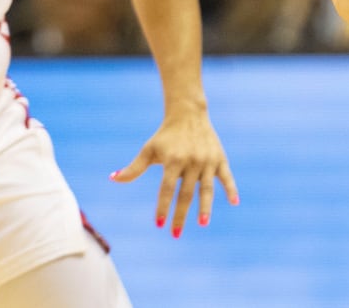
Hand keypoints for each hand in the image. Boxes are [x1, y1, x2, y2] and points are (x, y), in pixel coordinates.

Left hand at [110, 108, 238, 236]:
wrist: (188, 114)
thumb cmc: (165, 135)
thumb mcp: (149, 150)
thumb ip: (134, 168)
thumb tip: (113, 178)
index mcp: (174, 160)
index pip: (167, 189)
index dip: (162, 207)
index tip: (159, 224)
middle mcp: (192, 161)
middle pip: (186, 193)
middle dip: (180, 215)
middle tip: (175, 234)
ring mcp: (207, 160)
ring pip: (207, 188)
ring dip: (205, 207)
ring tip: (203, 223)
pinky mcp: (220, 158)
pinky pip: (227, 176)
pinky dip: (231, 188)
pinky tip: (234, 202)